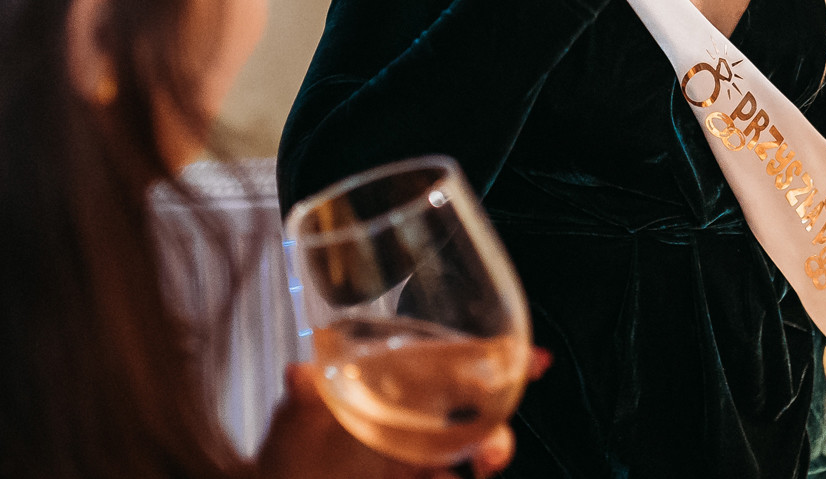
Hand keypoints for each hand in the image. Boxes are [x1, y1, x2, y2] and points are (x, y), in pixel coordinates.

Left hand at [257, 354, 549, 478]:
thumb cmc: (290, 453)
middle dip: (498, 426)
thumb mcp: (294, 421)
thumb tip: (299, 375)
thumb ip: (301, 399)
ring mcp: (416, 459)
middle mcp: (415, 420)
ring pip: (470, 453)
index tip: (535, 361)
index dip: (497, 358)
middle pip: (478, 412)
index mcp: (396, 386)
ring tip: (482, 467)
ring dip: (486, 457)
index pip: (454, 362)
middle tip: (493, 449)